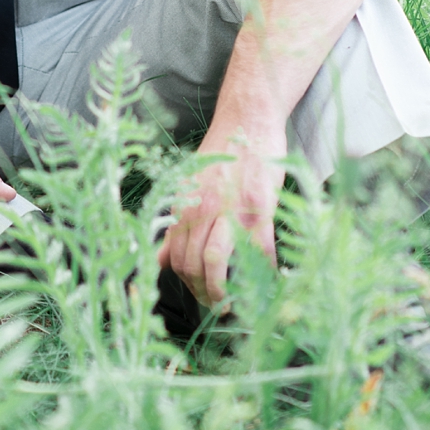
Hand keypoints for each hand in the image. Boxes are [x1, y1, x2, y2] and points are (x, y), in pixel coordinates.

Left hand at [157, 128, 282, 305]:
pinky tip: (271, 285)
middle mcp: (200, 212)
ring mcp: (229, 212)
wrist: (246, 122)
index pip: (174, 258)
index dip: (185, 284)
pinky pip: (260, 254)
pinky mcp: (259, 210)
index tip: (200, 296)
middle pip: (190, 265)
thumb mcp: (190, 188)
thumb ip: (177, 224)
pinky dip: (265, 276)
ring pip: (214, 264)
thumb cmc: (220, 158)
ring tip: (234, 305)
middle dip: (202, 293)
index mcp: (182, 208)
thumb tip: (158, 259)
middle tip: (217, 307)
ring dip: (223, 292)